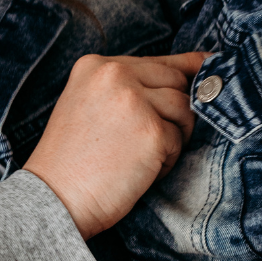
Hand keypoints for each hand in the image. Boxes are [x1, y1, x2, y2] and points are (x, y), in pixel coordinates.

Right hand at [25, 52, 205, 238]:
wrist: (54, 199)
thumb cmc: (73, 161)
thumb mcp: (90, 105)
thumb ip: (128, 87)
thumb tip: (188, 75)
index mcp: (96, 65)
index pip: (157, 61)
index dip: (185, 68)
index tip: (207, 66)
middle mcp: (115, 74)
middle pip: (176, 81)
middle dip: (176, 111)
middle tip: (152, 140)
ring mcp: (134, 101)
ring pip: (184, 109)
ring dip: (172, 137)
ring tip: (140, 157)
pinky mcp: (152, 131)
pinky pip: (179, 141)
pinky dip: (166, 161)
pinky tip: (139, 171)